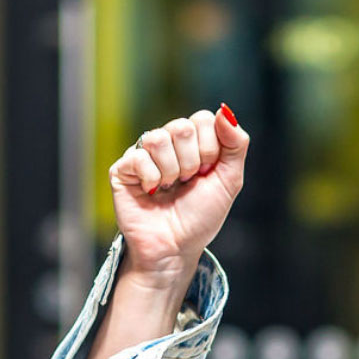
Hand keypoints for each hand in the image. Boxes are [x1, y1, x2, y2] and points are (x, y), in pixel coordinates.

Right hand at [108, 105, 248, 284]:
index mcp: (192, 142)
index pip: (203, 119)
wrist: (176, 248)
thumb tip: (225, 111)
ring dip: (172, 171)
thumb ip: (236, 144)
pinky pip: (139, 157)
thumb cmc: (200, 216)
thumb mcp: (230, 180)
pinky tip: (152, 192)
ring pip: (158, 138)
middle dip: (192, 162)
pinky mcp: (122, 169)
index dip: (210, 149)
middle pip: (182, 127)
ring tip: (170, 188)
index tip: (206, 173)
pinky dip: (152, 179)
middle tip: (187, 182)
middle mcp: (167, 143)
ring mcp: (143, 155)